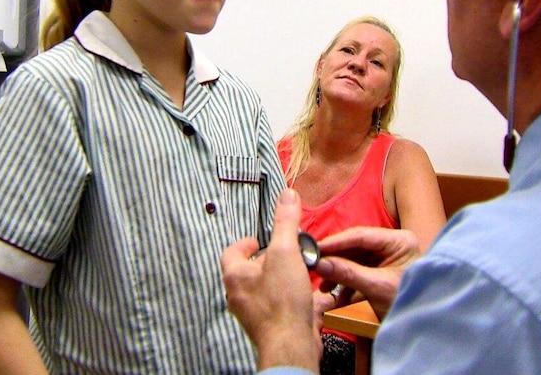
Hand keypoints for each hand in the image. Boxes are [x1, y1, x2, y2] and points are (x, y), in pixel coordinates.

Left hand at [221, 189, 319, 370]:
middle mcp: (239, 296)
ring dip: (281, 278)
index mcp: (235, 276)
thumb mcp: (286, 251)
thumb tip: (287, 194)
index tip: (262, 239)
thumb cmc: (282, 300)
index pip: (232, 252)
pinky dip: (291, 298)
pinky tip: (309, 296)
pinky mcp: (270, 326)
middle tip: (286, 252)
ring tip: (300, 271)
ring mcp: (254, 313)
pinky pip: (278, 306)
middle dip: (268, 259)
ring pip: (264, 289)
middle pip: (249, 270)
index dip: (247, 242)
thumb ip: (286, 222)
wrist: (291, 345)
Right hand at [314, 226, 420, 318]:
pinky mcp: (383, 271)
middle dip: (335, 259)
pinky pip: (360, 271)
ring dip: (339, 273)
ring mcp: (388, 257)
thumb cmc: (408, 302)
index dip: (336, 242)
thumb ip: (348, 274)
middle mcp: (394, 244)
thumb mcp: (377, 288)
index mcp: (399, 241)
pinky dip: (348, 282)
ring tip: (324, 287)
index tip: (314, 248)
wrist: (425, 326)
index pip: (361, 235)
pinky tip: (338, 296)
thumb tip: (320, 264)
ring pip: (355, 259)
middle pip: (356, 246)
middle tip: (313, 267)